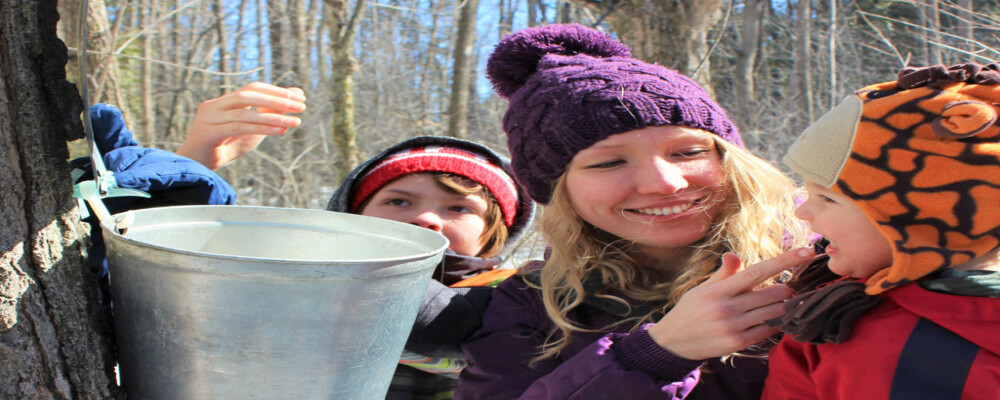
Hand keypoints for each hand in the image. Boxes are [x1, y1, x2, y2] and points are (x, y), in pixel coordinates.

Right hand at [176, 82, 306, 169]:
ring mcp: (209, 118)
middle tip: (301, 105)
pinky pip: (239, 127)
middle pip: (248, 94)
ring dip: (274, 116)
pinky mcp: (208, 133)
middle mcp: (214, 105)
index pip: (252, 88)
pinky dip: (262, 128)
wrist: (197, 167)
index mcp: (223, 101)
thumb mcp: (251, 129)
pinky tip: (280, 130)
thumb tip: (295, 96)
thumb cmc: (225, 147)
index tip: (299, 96)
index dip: (275, 90)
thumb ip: (269, 113)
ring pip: (245, 112)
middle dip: (277, 99)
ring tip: (296, 121)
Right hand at [645, 248, 814, 359]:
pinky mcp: (738, 342)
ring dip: (784, 306)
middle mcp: (726, 308)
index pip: (756, 271)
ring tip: (783, 303)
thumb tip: (734, 255)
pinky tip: (774, 319)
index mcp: (719, 290)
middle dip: (786, 290)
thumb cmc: (691, 310)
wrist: (674, 341)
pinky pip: (769, 330)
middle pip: (773, 294)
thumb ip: (724, 274)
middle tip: (787, 288)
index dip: (784, 261)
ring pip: (775, 312)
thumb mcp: (702, 288)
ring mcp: (733, 327)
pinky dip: (776, 323)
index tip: (806, 251)